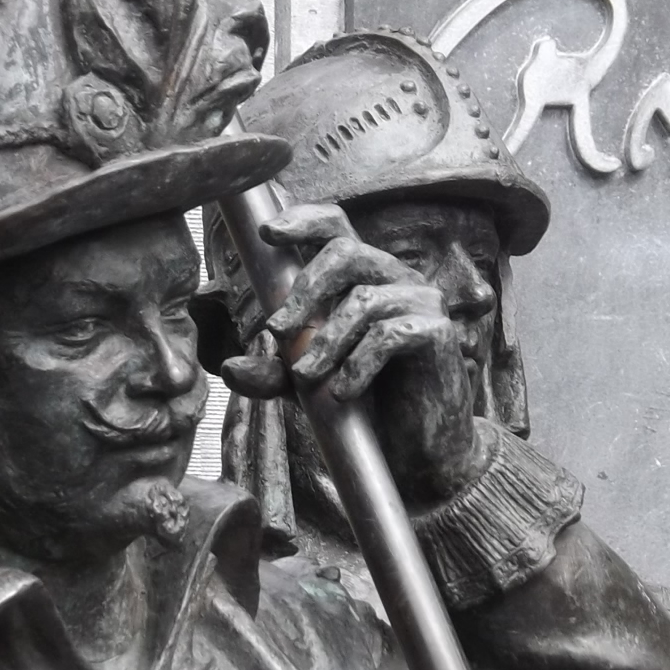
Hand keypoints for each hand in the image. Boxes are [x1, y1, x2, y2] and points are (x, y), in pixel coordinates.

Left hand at [219, 203, 490, 508]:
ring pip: (365, 300)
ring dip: (327, 342)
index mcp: (365, 276)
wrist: (414, 449)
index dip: (304, 219)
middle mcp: (396, 278)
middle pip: (347, 252)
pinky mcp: (438, 332)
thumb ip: (273, 373)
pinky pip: (390, 335)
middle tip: (277, 331)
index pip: (337, 226)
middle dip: (305, 291)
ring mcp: (422, 301)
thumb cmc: (367, 403)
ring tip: (306, 378)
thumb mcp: (308, 386)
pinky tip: (342, 394)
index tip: (268, 232)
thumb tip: (231, 367)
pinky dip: (357, 365)